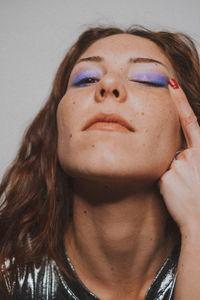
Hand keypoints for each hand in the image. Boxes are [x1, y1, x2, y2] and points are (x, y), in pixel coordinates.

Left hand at [159, 80, 199, 233]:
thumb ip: (193, 157)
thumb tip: (180, 155)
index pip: (190, 121)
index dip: (181, 101)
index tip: (171, 83)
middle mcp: (192, 155)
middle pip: (176, 150)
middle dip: (182, 165)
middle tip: (192, 183)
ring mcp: (177, 165)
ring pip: (168, 164)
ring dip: (174, 175)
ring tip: (185, 191)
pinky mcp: (164, 177)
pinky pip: (161, 176)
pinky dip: (167, 184)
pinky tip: (176, 194)